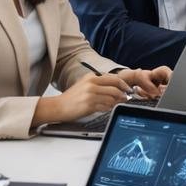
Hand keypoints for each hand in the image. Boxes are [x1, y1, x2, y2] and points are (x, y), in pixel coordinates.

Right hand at [37, 69, 165, 124]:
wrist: (58, 106)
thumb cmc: (72, 98)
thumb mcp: (84, 85)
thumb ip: (98, 84)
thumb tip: (115, 89)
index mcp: (91, 77)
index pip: (113, 78)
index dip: (123, 84)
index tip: (127, 90)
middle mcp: (92, 83)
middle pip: (115, 86)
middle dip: (123, 93)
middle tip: (126, 98)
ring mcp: (91, 94)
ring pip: (112, 97)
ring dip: (117, 102)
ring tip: (116, 104)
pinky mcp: (89, 104)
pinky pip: (106, 106)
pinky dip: (110, 108)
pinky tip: (108, 109)